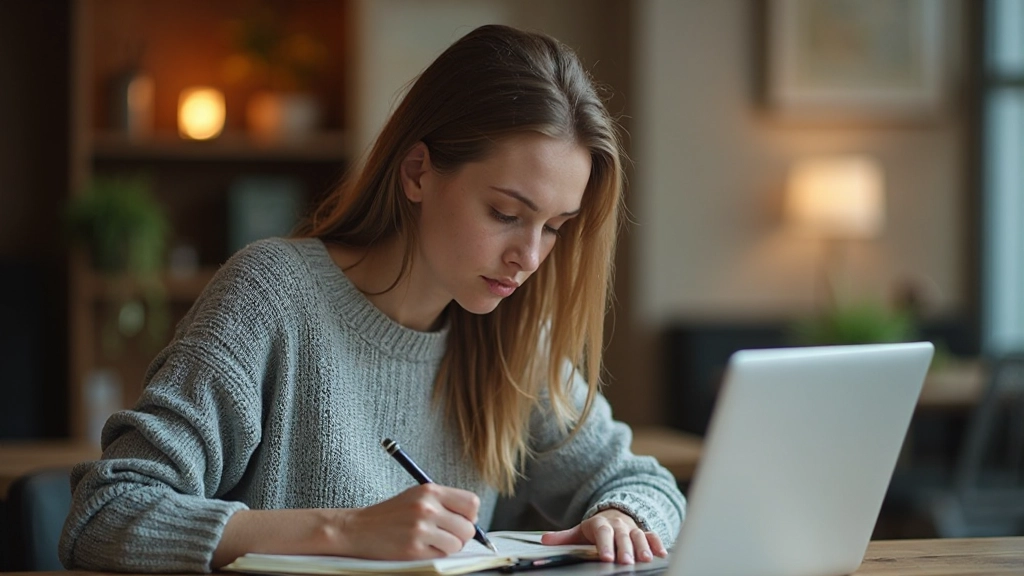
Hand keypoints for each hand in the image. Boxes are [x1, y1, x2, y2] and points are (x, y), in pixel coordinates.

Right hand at [341, 483, 479, 558]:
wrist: (359, 528)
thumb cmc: (391, 514)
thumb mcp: (417, 496)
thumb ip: (444, 503)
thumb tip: (472, 520)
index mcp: (430, 491)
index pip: (472, 503)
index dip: (470, 515)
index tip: (462, 520)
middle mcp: (427, 508)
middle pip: (468, 528)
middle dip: (462, 535)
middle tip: (447, 535)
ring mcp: (420, 529)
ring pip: (457, 545)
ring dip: (448, 547)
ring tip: (432, 541)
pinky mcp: (414, 549)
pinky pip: (441, 556)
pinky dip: (435, 554)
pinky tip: (421, 547)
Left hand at [540, 509, 667, 563]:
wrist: (614, 514)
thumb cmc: (596, 528)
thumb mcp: (579, 531)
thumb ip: (563, 537)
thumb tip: (544, 540)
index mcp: (601, 524)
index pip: (603, 534)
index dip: (605, 545)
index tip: (606, 558)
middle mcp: (618, 525)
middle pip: (623, 536)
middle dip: (626, 549)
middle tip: (626, 562)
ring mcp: (632, 528)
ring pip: (640, 536)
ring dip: (643, 548)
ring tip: (646, 560)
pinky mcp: (644, 532)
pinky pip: (653, 536)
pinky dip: (658, 544)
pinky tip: (661, 554)